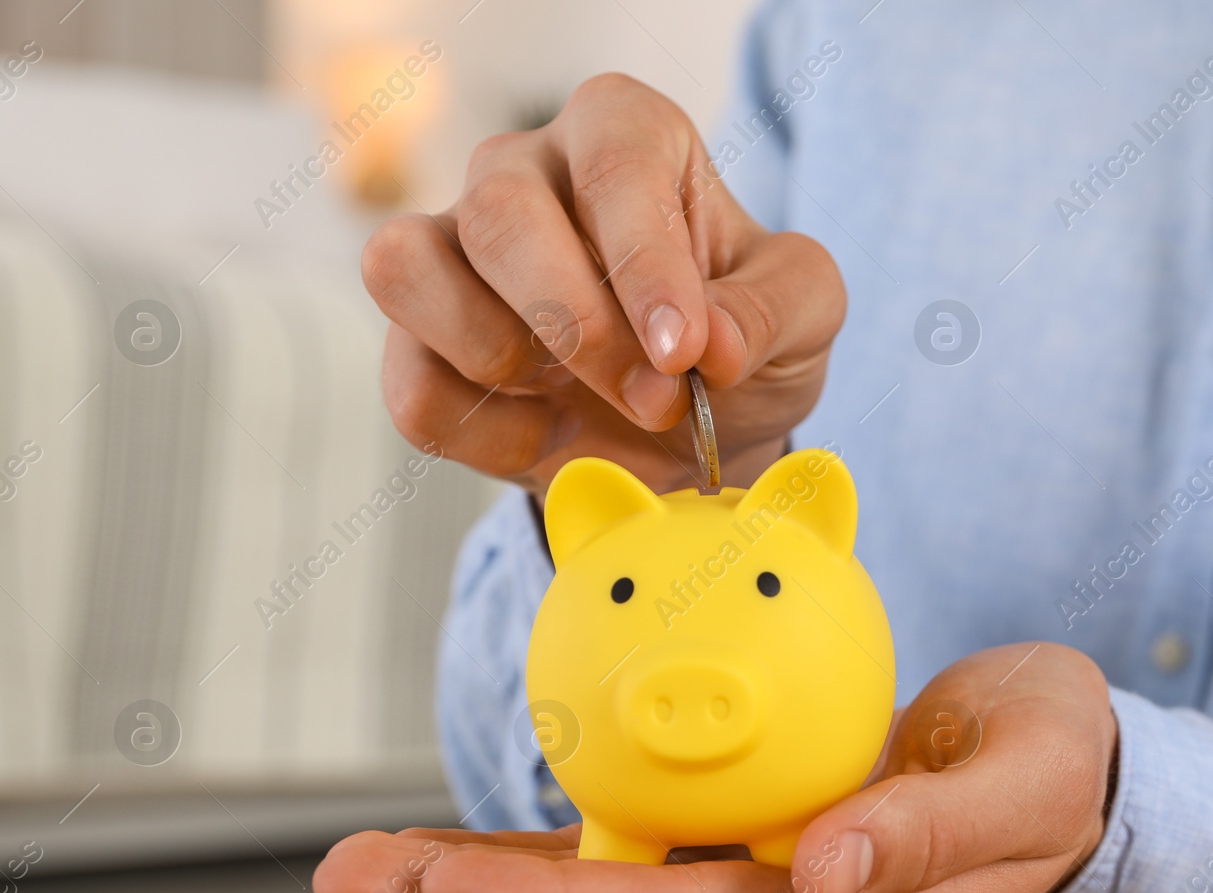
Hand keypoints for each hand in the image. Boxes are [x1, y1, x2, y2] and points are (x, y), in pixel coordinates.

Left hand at [313, 644, 1117, 892]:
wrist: (1068, 759)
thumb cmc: (1053, 758)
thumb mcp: (1023, 780)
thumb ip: (925, 834)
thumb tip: (823, 881)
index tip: (448, 879)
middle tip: (355, 872)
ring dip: (490, 885)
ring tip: (374, 862)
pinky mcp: (756, 854)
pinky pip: (639, 858)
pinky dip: (554, 848)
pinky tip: (480, 837)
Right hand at [362, 73, 845, 499]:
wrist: (691, 434)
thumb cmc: (740, 342)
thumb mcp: (805, 316)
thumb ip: (775, 310)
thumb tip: (708, 341)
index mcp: (624, 135)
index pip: (613, 164)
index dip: (644, 262)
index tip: (684, 351)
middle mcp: (522, 172)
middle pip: (499, 211)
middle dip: (578, 325)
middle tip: (655, 399)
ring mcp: (453, 253)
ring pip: (407, 267)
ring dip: (500, 356)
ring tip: (581, 402)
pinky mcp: (416, 342)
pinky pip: (408, 381)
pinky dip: (481, 431)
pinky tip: (547, 438)